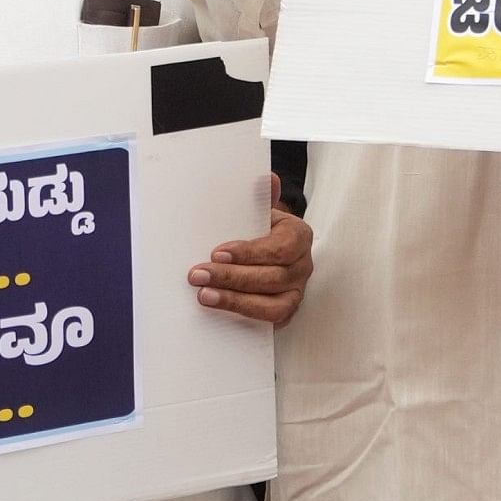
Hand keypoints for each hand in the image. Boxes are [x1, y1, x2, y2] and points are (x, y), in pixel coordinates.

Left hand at [189, 186, 312, 325]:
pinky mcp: (285, 313)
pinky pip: (269, 320)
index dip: (250, 253)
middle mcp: (302, 266)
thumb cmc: (259, 231)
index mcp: (298, 236)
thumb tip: (266, 179)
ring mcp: (296, 292)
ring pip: (273, 304)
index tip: (217, 253)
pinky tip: (219, 309)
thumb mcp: (259, 212)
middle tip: (198, 275)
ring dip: (235, 300)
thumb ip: (260, 198)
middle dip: (233, 277)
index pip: (280, 248)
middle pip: (273, 277)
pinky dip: (244, 316)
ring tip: (203, 295)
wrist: (265, 253)